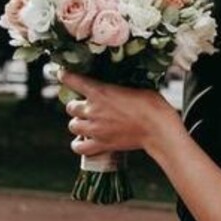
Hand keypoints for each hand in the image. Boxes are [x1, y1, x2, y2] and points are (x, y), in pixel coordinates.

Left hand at [61, 70, 182, 159]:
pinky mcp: (100, 144)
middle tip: (86, 106)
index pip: (73, 81)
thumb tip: (114, 85)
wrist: (158, 128)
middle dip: (76, 105)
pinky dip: (78, 144)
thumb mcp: (134, 86)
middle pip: (70, 107)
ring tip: (86, 123)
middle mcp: (93, 110)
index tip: (62, 74)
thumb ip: (117, 88)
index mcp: (100, 91)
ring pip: (72, 125)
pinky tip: (83, 140)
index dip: (65, 76)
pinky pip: (79, 146)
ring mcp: (95, 129)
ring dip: (78, 123)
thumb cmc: (151, 104)